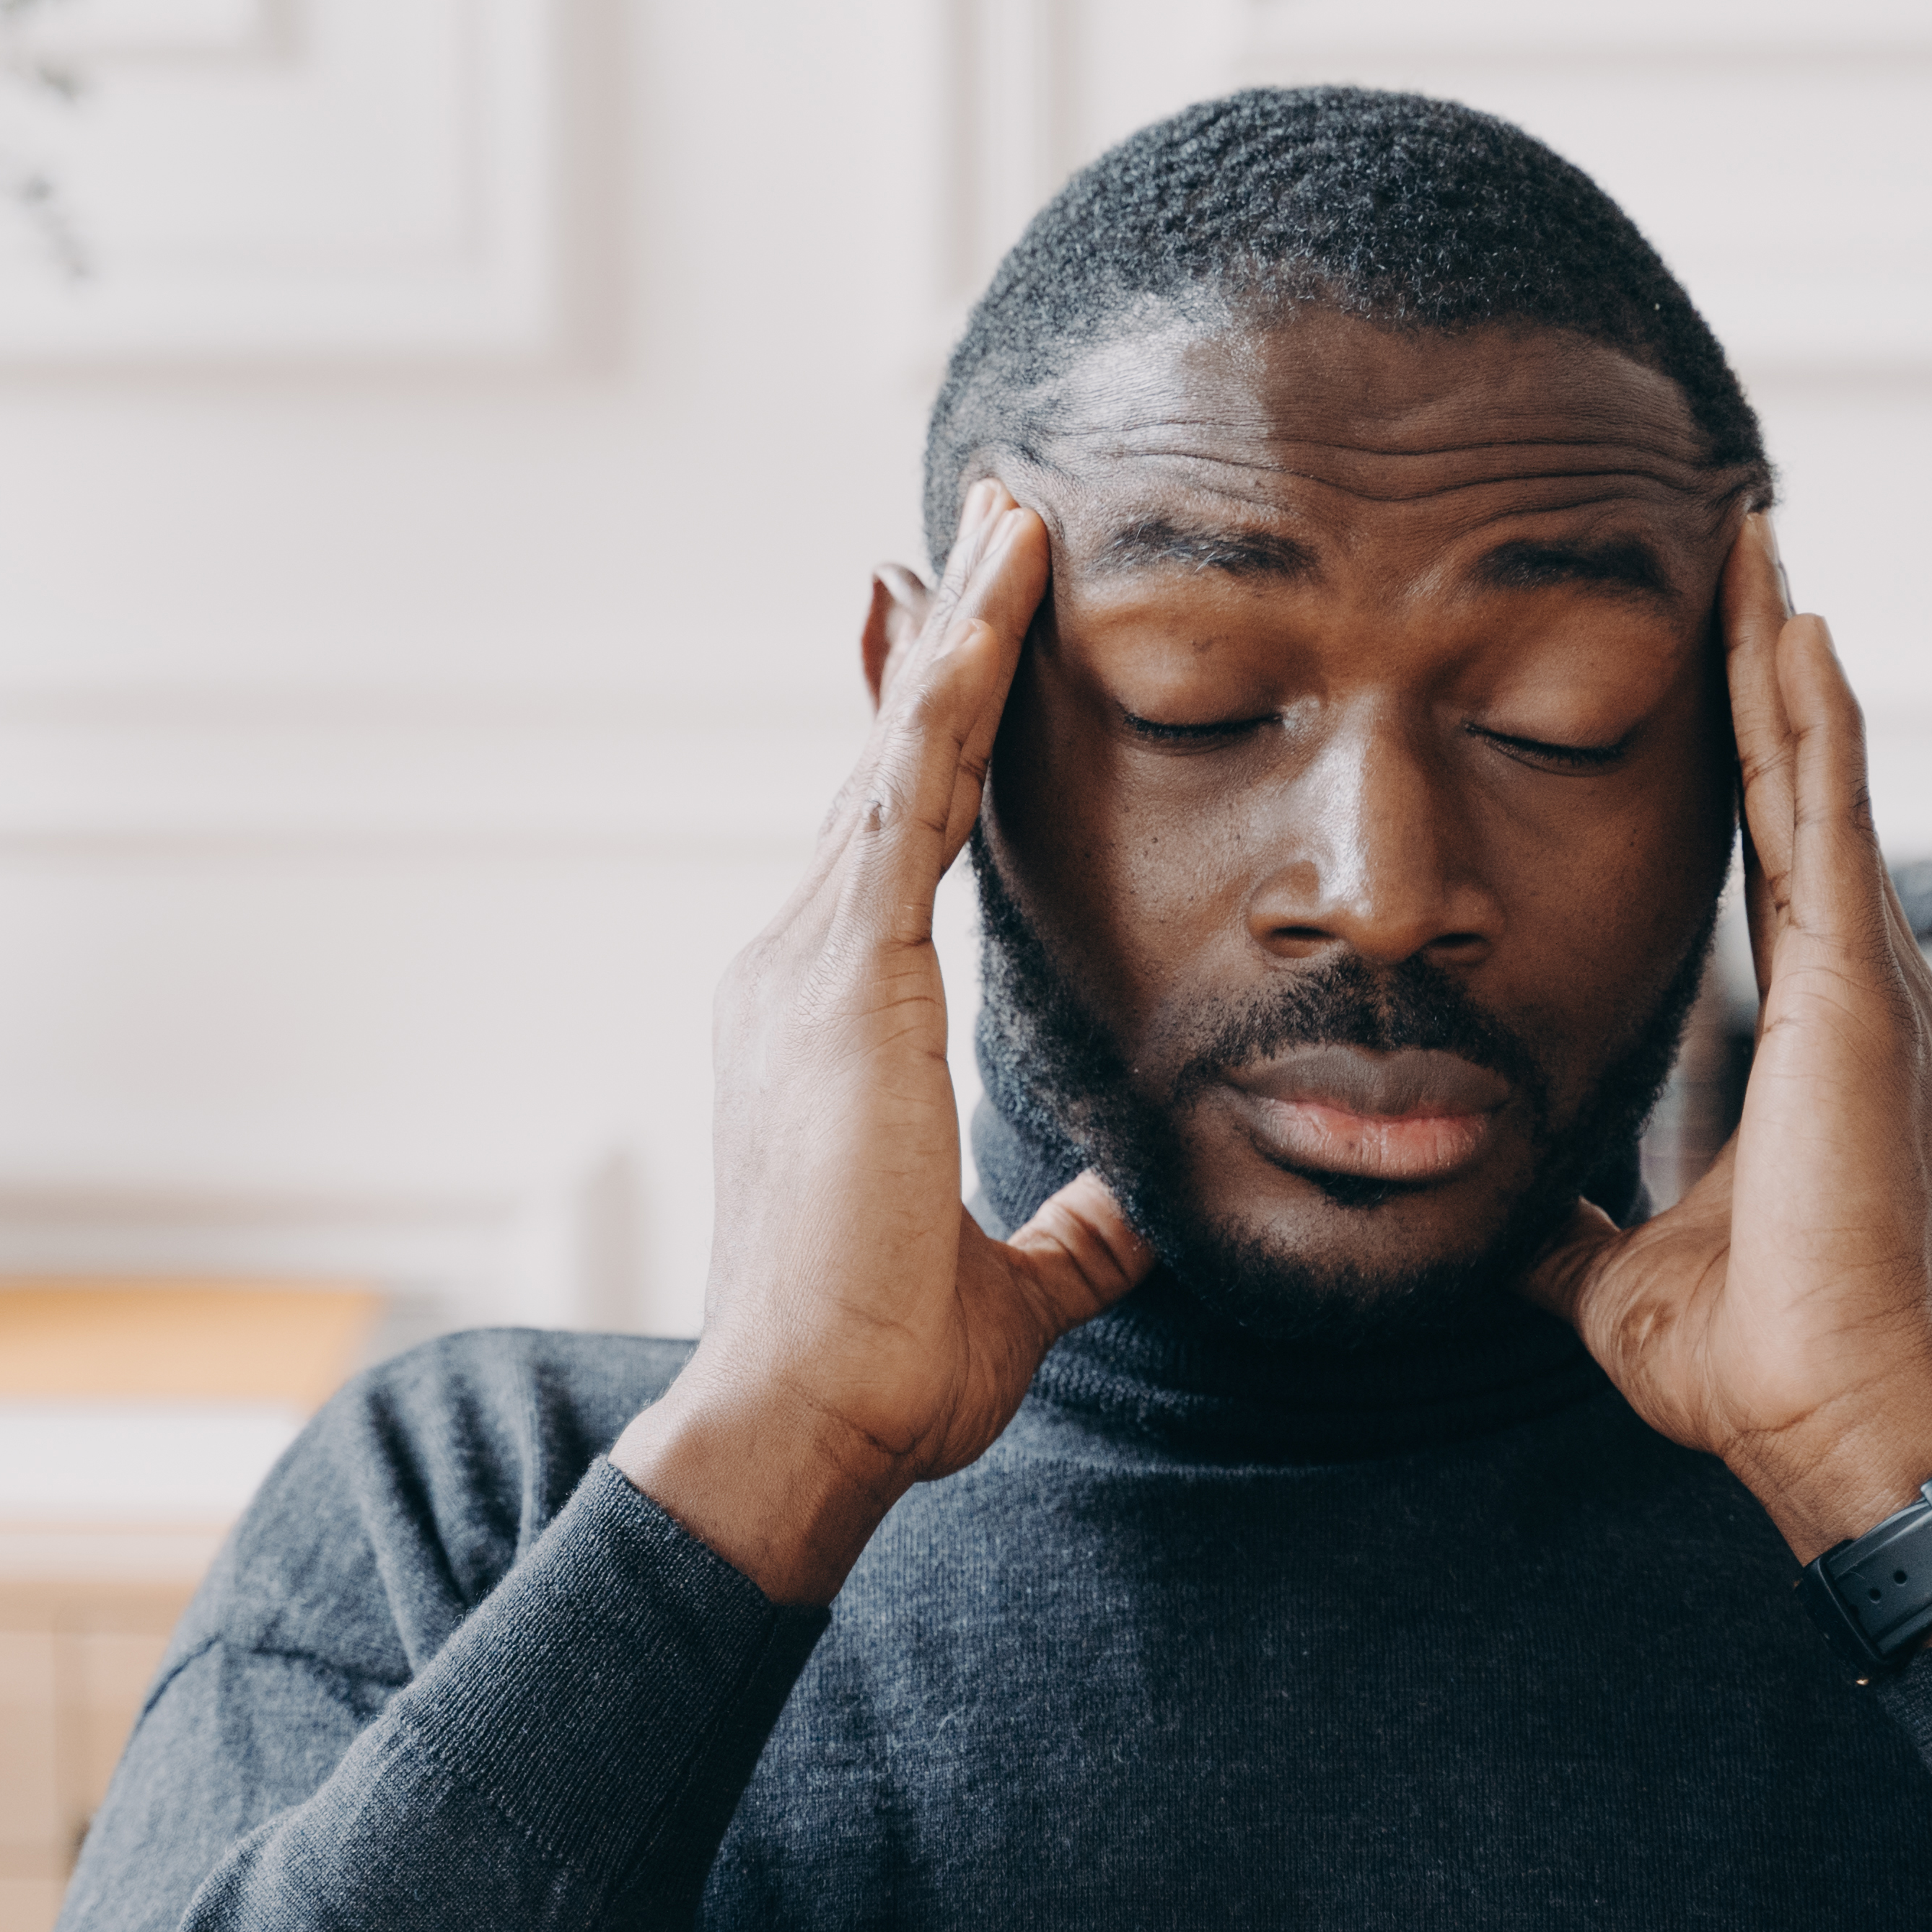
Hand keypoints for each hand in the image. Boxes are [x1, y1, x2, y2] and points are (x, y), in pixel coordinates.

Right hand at [615, 482, 1150, 1602]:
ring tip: (1012, 512)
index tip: (960, 644)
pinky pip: (912, 788)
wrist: (803, 1419)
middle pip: (882, 769)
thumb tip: (1136, 1216)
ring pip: (899, 752)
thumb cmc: (881, 1372)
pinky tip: (1000, 594)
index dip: (928, 739)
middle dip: (941, 642)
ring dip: (961, 627)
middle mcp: (795, 967)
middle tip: (992, 520)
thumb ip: (1073, 1232)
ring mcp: (808, 960)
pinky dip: (957, 683)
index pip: (887, 847)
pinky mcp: (847, 971)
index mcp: (824, 1024)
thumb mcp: (1012, 1285)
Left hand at [1526, 515, 1931, 1568]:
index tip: (1712, 662)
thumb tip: (1498, 1214)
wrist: (1823, 1414)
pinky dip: (1810, 722)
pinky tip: (1796, 634)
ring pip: (1815, 777)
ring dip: (1783, 660)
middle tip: (1744, 550)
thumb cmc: (1747, 1358)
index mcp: (1802, 1033)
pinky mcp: (1858, 992)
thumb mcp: (1616, 1268)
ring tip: (1759, 550)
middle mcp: (1851, 987)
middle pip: (1797, 786)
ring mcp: (1867, 981)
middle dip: (1767, 669)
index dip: (1738, 756)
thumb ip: (1569, 1226)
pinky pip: (1826, 822)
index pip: (1759, 857)